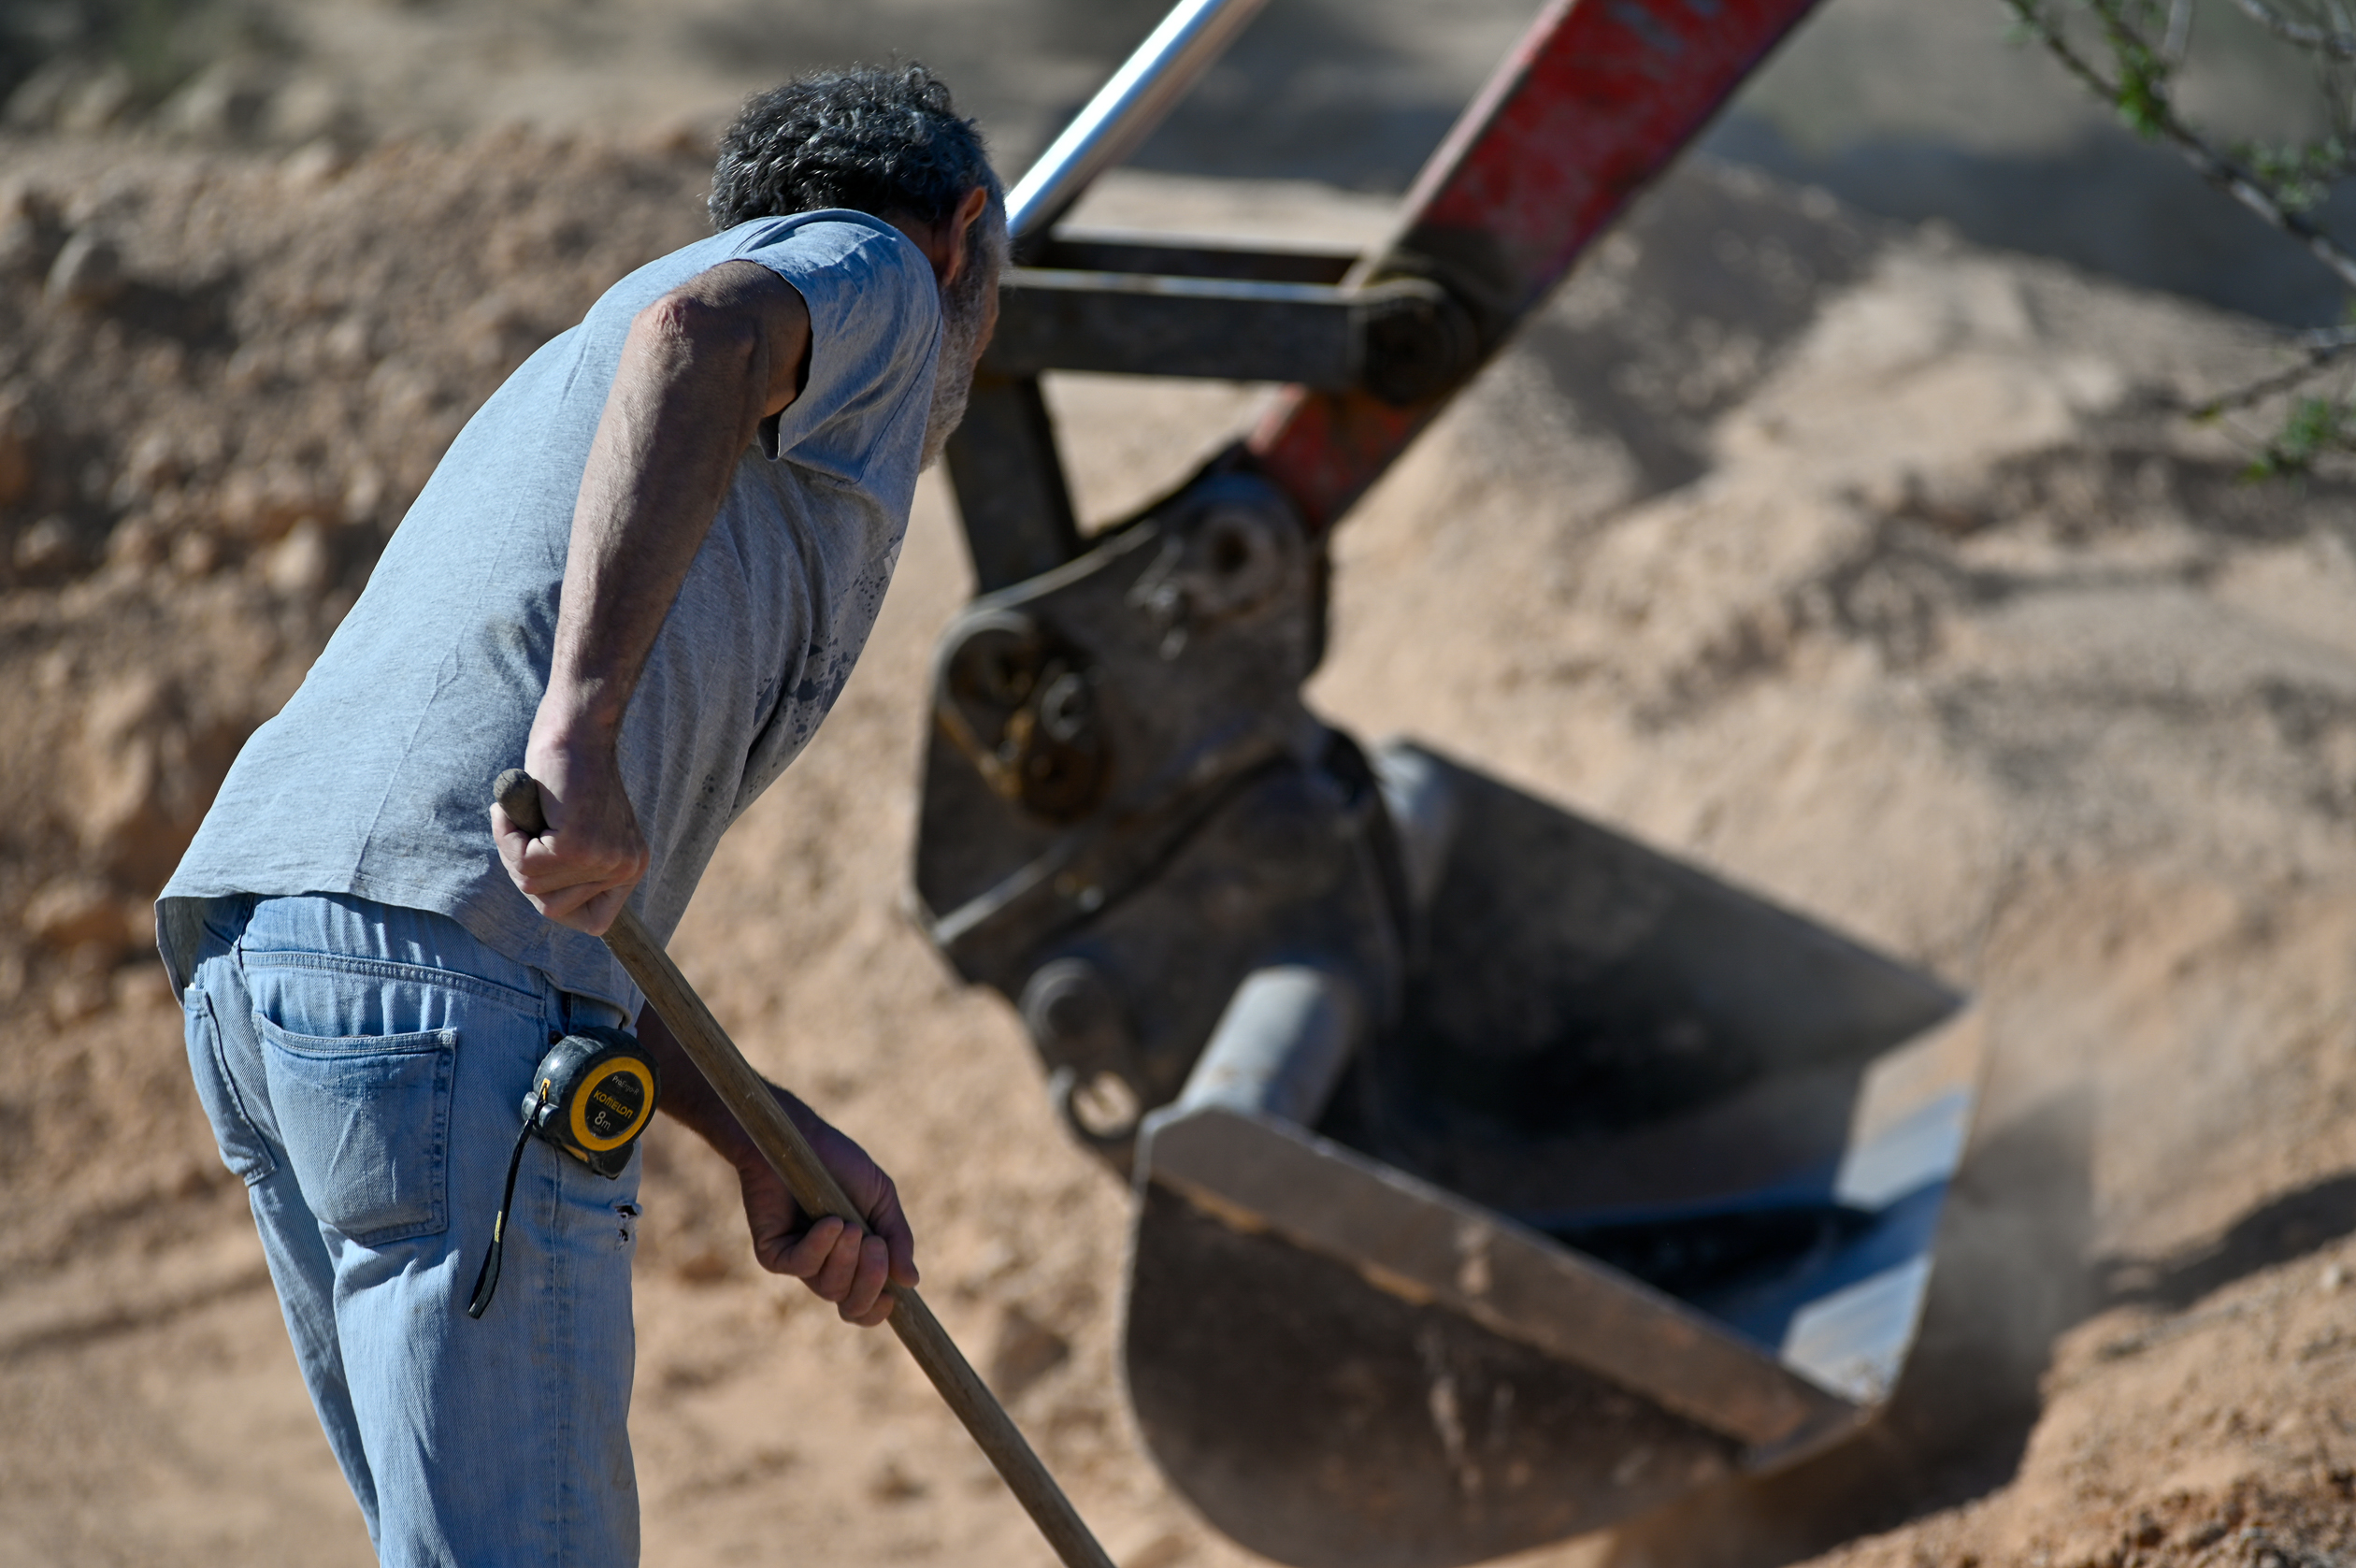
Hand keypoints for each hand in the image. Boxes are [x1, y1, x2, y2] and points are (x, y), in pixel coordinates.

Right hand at [491, 723, 649, 934]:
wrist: (576, 729)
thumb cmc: (568, 774)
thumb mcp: (582, 828)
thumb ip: (574, 866)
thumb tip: (546, 899)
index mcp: (630, 868)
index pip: (595, 922)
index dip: (557, 902)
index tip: (541, 868)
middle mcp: (625, 868)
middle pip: (553, 908)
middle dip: (525, 872)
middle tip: (522, 829)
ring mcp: (604, 858)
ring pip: (533, 887)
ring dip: (512, 851)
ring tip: (519, 814)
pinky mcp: (578, 844)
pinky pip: (524, 864)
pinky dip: (507, 836)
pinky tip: (512, 809)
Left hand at [736, 1092, 917, 1325]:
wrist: (799, 1138)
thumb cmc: (839, 1165)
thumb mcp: (880, 1199)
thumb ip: (896, 1238)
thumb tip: (911, 1282)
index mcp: (852, 1261)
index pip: (863, 1307)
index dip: (877, 1311)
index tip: (892, 1299)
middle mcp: (824, 1268)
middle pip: (850, 1307)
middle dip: (870, 1281)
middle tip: (876, 1246)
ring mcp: (798, 1262)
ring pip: (829, 1289)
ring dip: (847, 1259)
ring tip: (848, 1224)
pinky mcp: (772, 1252)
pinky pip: (801, 1266)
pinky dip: (820, 1247)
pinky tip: (829, 1223)